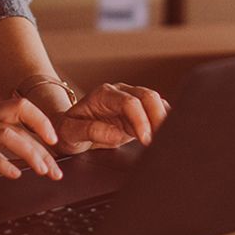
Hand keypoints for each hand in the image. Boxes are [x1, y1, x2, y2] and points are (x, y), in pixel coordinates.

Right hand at [0, 98, 63, 189]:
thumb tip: (33, 155)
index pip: (20, 105)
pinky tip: (14, 175)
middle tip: (55, 169)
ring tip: (42, 171)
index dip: (41, 119)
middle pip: (18, 120)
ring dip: (30, 153)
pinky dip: (2, 164)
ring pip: (6, 135)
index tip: (55, 140)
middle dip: (42, 145)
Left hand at [53, 83, 169, 154]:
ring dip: (164, 119)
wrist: (70, 130)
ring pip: (156, 102)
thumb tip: (115, 134)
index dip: (140, 120)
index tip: (146, 139)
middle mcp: (120, 93)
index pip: (129, 102)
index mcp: (103, 95)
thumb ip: (90, 131)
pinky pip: (158, 112)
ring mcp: (132, 101)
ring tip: (166, 141)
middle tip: (162, 140)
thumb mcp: (70, 132)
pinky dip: (165, 122)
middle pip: (148, 96)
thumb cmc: (68, 130)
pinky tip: (166, 136)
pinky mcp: (140, 113)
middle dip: (158, 117)